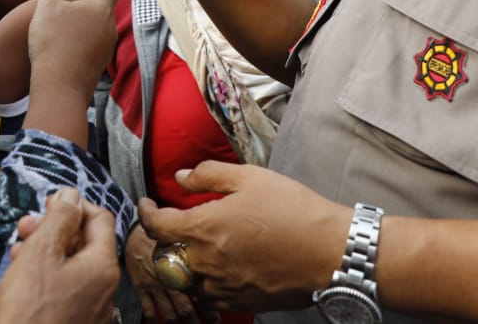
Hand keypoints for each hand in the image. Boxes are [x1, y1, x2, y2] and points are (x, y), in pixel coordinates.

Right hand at [0, 188, 119, 323]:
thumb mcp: (41, 251)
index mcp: (102, 266)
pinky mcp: (76, 322)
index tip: (48, 204)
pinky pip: (67, 288)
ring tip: (19, 251)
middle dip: (55, 228)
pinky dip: (48, 275)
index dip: (73, 205)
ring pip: (73, 265)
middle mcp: (105, 288)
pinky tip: (24, 276)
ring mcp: (92, 308)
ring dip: (47, 250)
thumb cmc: (29, 309)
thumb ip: (59, 217)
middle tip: (26, 227)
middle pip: (85, 241)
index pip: (100, 218)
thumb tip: (72, 195)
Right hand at [23, 0, 121, 145]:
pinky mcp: (99, 64)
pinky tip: (66, 45)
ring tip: (66, 24)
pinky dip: (83, 41)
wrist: (60, 87)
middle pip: (104, 6)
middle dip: (92, 1)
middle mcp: (109, 26)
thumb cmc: (54, 42)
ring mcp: (106, 47)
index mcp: (101, 7)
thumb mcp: (46, 7)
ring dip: (86, 22)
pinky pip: (93, 44)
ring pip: (98, 27)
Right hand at [124, 223, 209, 321]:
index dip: (209, 310)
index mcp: (182, 267)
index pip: (199, 294)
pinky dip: (154, 321)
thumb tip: (213, 266)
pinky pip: (148, 310)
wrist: (133, 231)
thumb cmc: (160, 236)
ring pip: (168, 313)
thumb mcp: (180, 241)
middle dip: (194, 321)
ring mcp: (155, 285)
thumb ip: (194, 257)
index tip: (215, 320)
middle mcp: (170, 279)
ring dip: (177, 322)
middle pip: (185, 308)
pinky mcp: (141, 287)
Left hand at [136, 162, 349, 313]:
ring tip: (193, 249)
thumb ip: (208, 174)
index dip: (145, 213)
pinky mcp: (241, 302)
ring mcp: (223, 287)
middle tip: (172, 227)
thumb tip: (181, 177)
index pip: (156, 226)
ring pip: (184, 282)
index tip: (147, 205)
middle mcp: (207, 263)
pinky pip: (209, 297)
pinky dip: (204, 283)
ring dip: (181, 265)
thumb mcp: (250, 177)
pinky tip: (218, 268)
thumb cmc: (293, 210)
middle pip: (164, 258)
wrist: (331, 251)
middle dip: (162, 242)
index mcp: (204, 229)